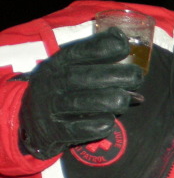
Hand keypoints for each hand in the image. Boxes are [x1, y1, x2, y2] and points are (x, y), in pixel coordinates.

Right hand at [19, 28, 142, 158]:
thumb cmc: (63, 93)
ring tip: (125, 100)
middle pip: (80, 77)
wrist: (33, 125)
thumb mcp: (72, 73)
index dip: (101, 47)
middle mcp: (50, 84)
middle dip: (112, 75)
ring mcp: (49, 108)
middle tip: (136, 77)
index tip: (124, 45)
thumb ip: (97, 64)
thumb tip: (128, 53)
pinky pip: (75, 130)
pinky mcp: (52, 131)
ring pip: (78, 102)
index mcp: (55, 65)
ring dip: (107, 100)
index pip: (77, 52)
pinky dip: (95, 126)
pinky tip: (109, 122)